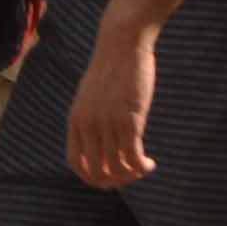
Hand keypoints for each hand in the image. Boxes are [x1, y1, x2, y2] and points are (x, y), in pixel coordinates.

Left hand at [66, 14, 160, 189]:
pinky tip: (150, 163)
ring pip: (118, 168)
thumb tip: (101, 147)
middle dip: (116, 181)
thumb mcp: (91, 96)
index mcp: (76, 120)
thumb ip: (91, 119)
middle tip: (131, 175)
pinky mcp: (129, 120)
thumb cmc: (110, 70)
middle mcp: (88, 125)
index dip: (92, 178)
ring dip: (133, 174)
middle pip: (98, 172)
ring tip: (144, 168)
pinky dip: (142, 167)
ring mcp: (107, 123)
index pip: (76, 163)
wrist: (122, 44)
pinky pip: (133, 157)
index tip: (110, 178)